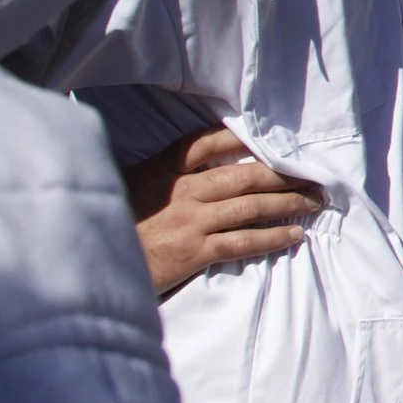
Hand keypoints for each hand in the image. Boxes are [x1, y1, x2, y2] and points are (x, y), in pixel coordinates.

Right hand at [125, 126, 324, 293]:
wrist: (88, 265)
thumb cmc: (108, 228)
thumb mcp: (125, 189)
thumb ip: (154, 176)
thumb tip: (185, 171)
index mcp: (162, 170)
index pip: (205, 142)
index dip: (242, 138)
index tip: (273, 138)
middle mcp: (181, 190)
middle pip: (244, 175)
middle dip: (283, 174)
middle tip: (313, 175)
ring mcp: (190, 220)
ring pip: (251, 206)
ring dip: (288, 203)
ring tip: (314, 202)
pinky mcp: (194, 251)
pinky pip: (243, 241)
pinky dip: (273, 237)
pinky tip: (294, 235)